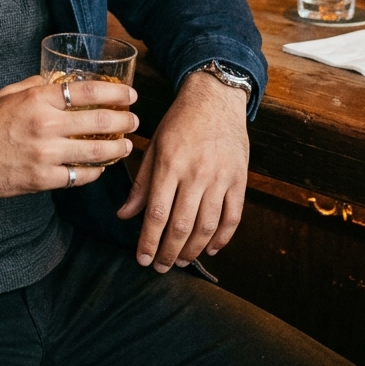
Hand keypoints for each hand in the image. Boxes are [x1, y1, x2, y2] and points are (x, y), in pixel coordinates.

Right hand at [0, 75, 137, 197]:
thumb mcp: (9, 93)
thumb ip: (37, 87)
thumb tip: (60, 82)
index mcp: (38, 99)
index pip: (87, 91)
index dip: (114, 94)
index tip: (129, 96)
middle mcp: (46, 125)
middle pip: (99, 121)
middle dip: (124, 121)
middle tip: (134, 121)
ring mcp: (45, 154)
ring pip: (95, 152)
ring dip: (116, 149)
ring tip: (125, 146)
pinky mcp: (43, 179)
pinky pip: (79, 177)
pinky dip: (94, 172)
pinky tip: (100, 167)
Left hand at [117, 70, 248, 272]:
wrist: (215, 98)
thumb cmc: (179, 121)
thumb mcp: (154, 145)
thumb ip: (141, 183)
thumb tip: (124, 215)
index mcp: (170, 163)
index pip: (157, 213)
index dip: (149, 241)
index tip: (142, 259)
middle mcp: (196, 173)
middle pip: (182, 226)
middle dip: (168, 252)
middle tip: (160, 267)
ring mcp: (221, 178)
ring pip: (208, 227)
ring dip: (193, 250)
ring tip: (181, 260)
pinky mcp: (240, 180)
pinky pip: (233, 217)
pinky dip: (222, 238)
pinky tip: (211, 249)